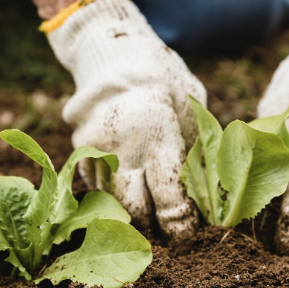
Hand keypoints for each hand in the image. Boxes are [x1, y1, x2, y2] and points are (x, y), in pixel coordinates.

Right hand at [47, 0, 204, 241]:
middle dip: (153, 225)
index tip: (187, 232)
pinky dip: (113, 195)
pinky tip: (129, 189)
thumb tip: (208, 193)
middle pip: (134, 209)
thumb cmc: (165, 82)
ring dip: (130, 214)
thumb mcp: (192, 109)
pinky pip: (96, 187)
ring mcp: (96, 151)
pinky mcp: (80, 151)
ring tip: (149, 214)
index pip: (168, 198)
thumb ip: (196, 150)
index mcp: (157, 136)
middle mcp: (123, 148)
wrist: (116, 56)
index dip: (179, 223)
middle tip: (167, 228)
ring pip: (111, 202)